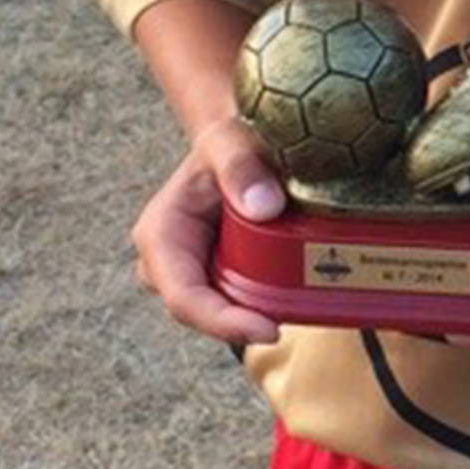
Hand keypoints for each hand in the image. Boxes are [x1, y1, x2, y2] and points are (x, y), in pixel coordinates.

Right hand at [131, 117, 283, 346]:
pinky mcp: (226, 277)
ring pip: (231, 311)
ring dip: (266, 308)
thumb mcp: (230, 141)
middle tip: (299, 312)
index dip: (222, 322)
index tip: (269, 328)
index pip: (184, 297)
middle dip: (250, 319)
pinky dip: (275, 297)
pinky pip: (249, 300)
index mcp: (162, 236)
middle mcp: (173, 265)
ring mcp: (199, 274)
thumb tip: (263, 207)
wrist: (241, 141)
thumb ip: (241, 167)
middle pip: (208, 313)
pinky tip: (306, 286)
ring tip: (308, 291)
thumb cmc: (229, 140)